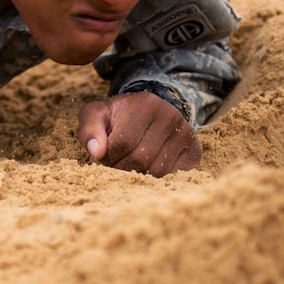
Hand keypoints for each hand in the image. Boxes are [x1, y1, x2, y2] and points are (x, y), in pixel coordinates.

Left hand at [77, 91, 200, 176]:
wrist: (147, 115)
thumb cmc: (117, 117)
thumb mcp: (97, 115)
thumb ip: (89, 129)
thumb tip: (96, 152)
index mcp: (145, 103)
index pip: (122, 143)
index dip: (108, 156)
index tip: (104, 154)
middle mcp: (170, 115)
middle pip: (140, 159)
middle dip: (121, 167)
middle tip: (116, 164)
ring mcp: (186, 133)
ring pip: (157, 172)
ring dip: (137, 176)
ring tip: (129, 166)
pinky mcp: (194, 151)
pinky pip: (172, 177)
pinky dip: (155, 180)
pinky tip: (146, 170)